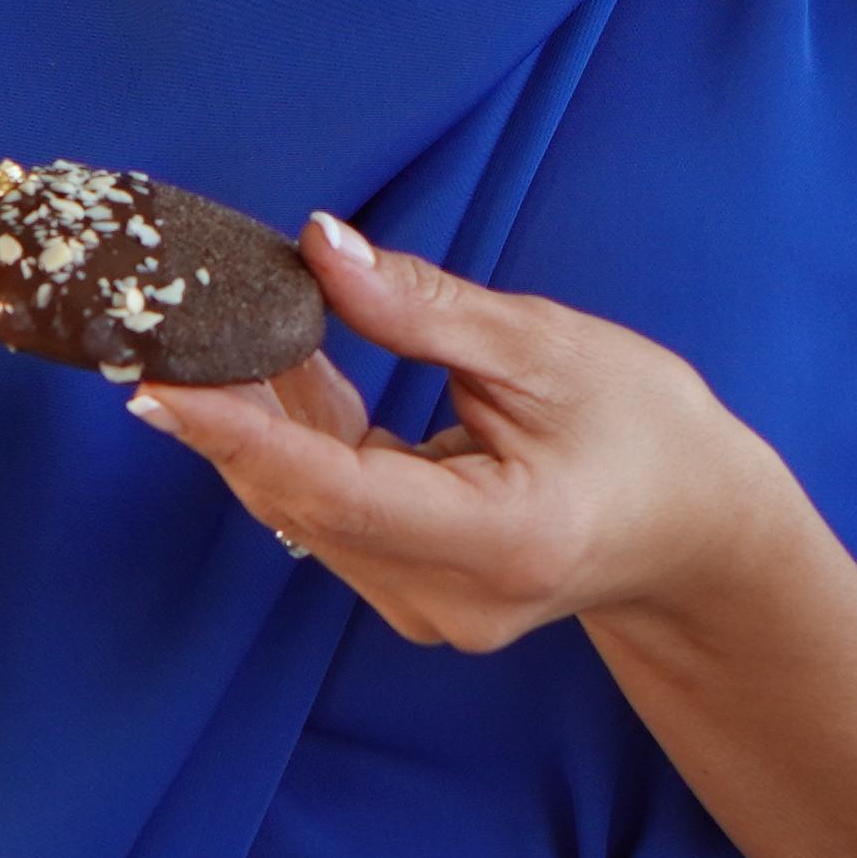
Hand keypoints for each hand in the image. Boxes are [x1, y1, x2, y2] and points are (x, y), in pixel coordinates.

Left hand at [125, 219, 785, 651]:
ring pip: (302, 507)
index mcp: (498, 543)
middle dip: (230, 406)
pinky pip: (326, 512)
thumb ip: (422, 306)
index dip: (239, 433)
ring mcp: (426, 610)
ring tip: (220, 327)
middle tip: (165, 319)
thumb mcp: (545, 347)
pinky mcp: (411, 595)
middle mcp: (449, 601)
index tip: (158, 383)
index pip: (336, 488)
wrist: (698, 529)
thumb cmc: (645, 430)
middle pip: (302, 499)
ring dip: (258, 417)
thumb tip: (317, 247)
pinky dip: (298, 440)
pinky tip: (280, 368)